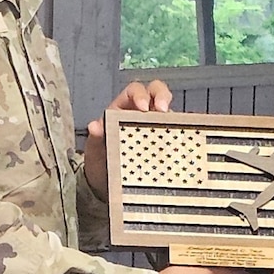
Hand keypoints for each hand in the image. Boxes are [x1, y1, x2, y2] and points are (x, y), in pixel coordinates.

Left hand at [85, 79, 173, 193]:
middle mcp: (141, 114)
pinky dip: (179, 138)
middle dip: (162, 96)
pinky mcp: (164, 144)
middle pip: (157, 93)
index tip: (142, 107)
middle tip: (163, 110)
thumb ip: (95, 137)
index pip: (135, 91)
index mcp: (123, 108)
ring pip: (169, 113)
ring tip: (174, 129)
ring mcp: (155, 128)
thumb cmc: (101, 159)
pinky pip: (175, 136)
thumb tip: (95, 127)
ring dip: (173, 117)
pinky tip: (179, 146)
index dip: (140, 94)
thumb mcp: (95, 148)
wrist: (106, 182)